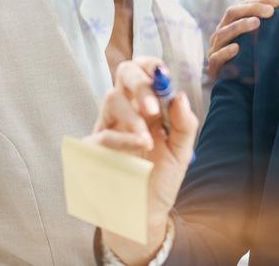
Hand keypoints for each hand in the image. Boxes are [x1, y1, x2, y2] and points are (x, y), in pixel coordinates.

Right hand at [85, 56, 198, 263]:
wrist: (144, 212)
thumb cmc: (160, 178)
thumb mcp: (181, 151)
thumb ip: (184, 124)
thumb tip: (179, 96)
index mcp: (147, 105)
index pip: (144, 71)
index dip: (150, 65)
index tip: (163, 73)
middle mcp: (127, 109)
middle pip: (124, 74)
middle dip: (139, 82)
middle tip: (153, 106)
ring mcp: (108, 126)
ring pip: (110, 98)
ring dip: (131, 115)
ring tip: (147, 138)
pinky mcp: (94, 147)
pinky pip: (103, 133)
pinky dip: (122, 139)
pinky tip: (138, 149)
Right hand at [206, 0, 278, 76]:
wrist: (234, 88)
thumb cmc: (249, 60)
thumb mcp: (258, 42)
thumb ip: (268, 29)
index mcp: (231, 23)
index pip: (243, 5)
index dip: (260, 1)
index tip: (278, 1)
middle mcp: (222, 32)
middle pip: (232, 13)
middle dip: (252, 9)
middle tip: (270, 12)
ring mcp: (215, 49)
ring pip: (223, 33)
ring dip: (239, 26)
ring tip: (256, 23)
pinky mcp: (213, 67)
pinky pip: (216, 57)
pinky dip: (225, 52)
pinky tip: (236, 48)